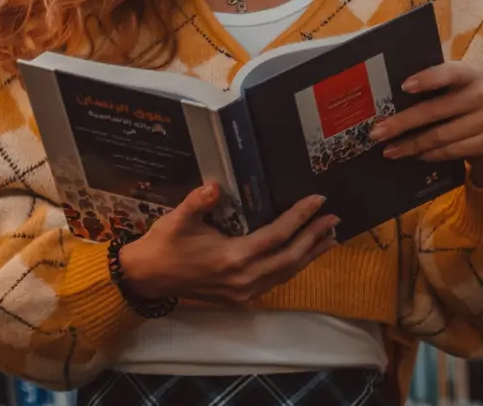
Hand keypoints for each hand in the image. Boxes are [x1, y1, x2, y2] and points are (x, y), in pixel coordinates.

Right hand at [117, 184, 338, 305]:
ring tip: (330, 238)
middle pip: (290, 258)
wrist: (147, 279)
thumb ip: (198, 201)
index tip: (318, 200)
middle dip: (315, 238)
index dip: (300, 218)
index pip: (277, 236)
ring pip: (287, 274)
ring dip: (310, 255)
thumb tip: (216, 185)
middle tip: (335, 218)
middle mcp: (244, 278)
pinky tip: (302, 257)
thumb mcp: (178, 219)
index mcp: (232, 257)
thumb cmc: (164, 244)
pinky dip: (293, 267)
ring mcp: (244, 292)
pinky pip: (276, 282)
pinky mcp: (240, 298)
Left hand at [369, 59, 482, 188]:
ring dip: (412, 144)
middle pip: (436, 109)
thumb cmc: (464, 111)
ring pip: (441, 134)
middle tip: (378, 133)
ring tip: (389, 150)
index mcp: (471, 74)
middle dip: (403, 123)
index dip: (428, 79)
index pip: (450, 72)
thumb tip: (390, 101)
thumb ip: (434, 92)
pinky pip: (452, 150)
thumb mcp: (455, 94)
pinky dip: (430, 155)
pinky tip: (414, 156)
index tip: (403, 87)